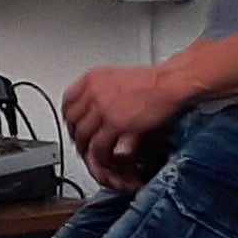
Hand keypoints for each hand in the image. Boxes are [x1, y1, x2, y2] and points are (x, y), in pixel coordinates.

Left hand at [63, 63, 192, 192]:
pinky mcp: (115, 125)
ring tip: (96, 155)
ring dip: (88, 149)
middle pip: (73, 121)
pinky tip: (107, 159)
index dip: (70, 118)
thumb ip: (100, 92)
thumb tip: (91, 107)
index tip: (75, 126)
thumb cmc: (151, 82)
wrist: (169, 84)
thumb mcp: (116, 78)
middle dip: (78, 136)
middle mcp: (93, 93)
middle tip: (85, 145)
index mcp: (91, 79)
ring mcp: (103, 109)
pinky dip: (101, 157)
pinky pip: (98, 147)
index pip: (68, 102)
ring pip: (83, 137)